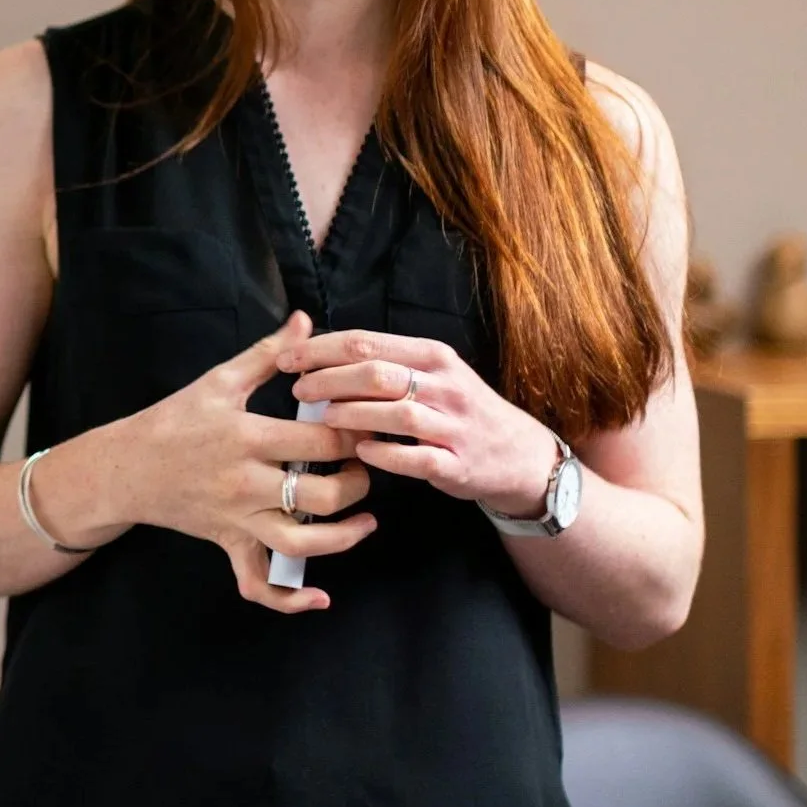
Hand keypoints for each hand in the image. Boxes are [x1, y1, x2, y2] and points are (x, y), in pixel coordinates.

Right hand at [127, 311, 377, 611]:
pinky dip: (290, 600)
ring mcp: (238, 520)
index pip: (320, 442)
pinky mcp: (229, 545)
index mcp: (247, 437)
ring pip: (302, 545)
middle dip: (357, 483)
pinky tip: (320, 597)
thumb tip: (304, 321)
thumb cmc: (174, 419)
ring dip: (344, 537)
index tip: (371, 424)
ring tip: (366, 519)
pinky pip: (259, 584)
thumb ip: (268, 354)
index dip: (355, 435)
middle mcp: (246, 484)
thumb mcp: (219, 380)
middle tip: (367, 466)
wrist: (126, 467)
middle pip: (322, 496)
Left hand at [276, 329, 558, 516]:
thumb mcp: (432, 373)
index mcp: (431, 356)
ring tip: (322, 418)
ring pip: (396, 412)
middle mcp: (444, 384)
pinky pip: (416, 457)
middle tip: (299, 389)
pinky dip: (385, 453)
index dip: (321, 349)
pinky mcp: (457, 463)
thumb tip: (321, 353)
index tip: (288, 358)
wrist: (518, 455)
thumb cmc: (459, 409)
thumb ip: (385, 362)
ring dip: (352, 414)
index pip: (366, 342)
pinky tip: (360, 451)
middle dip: (330, 379)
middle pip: (376, 373)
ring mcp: (453, 425)